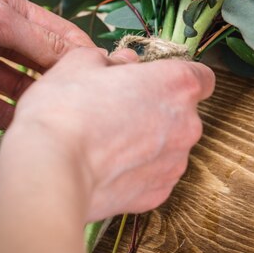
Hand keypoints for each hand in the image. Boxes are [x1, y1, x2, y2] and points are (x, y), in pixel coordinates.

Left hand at [0, 0, 95, 128]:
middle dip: (60, 74)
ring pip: (19, 86)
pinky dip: (10, 117)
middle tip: (85, 94)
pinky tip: (28, 124)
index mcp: (6, 8)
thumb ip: (37, 35)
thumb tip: (78, 53)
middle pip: (38, 58)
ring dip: (37, 97)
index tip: (102, 67)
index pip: (52, 29)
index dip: (76, 46)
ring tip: (59, 111)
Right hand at [4, 47, 214, 219]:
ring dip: (148, 141)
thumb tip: (119, 63)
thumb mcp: (79, 63)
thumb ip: (107, 59)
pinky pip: (154, 174)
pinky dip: (137, 170)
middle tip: (117, 108)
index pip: (202, 76)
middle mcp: (187, 124)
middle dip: (157, 109)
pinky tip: (107, 166)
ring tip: (106, 142)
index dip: (177, 76)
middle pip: (183, 112)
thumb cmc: (65, 110)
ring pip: (169, 145)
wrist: (51, 170)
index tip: (154, 79)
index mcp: (176, 84)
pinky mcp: (159, 193)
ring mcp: (175, 162)